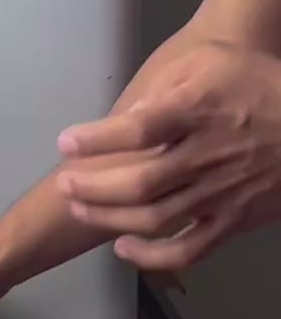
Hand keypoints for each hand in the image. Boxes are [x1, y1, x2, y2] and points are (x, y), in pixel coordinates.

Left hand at [55, 39, 280, 269]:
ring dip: (109, 217)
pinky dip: (151, 258)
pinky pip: (189, 250)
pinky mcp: (233, 221)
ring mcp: (222, 193)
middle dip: (93, 186)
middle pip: (141, 182)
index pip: (141, 130)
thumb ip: (169, 83)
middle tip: (65, 184)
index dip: (98, 139)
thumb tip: (132, 114)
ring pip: (156, 218)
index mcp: (202, 112)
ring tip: (79, 207)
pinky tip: (123, 247)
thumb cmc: (253, 83)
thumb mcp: (212, 61)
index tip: (66, 142)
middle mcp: (210, 156)